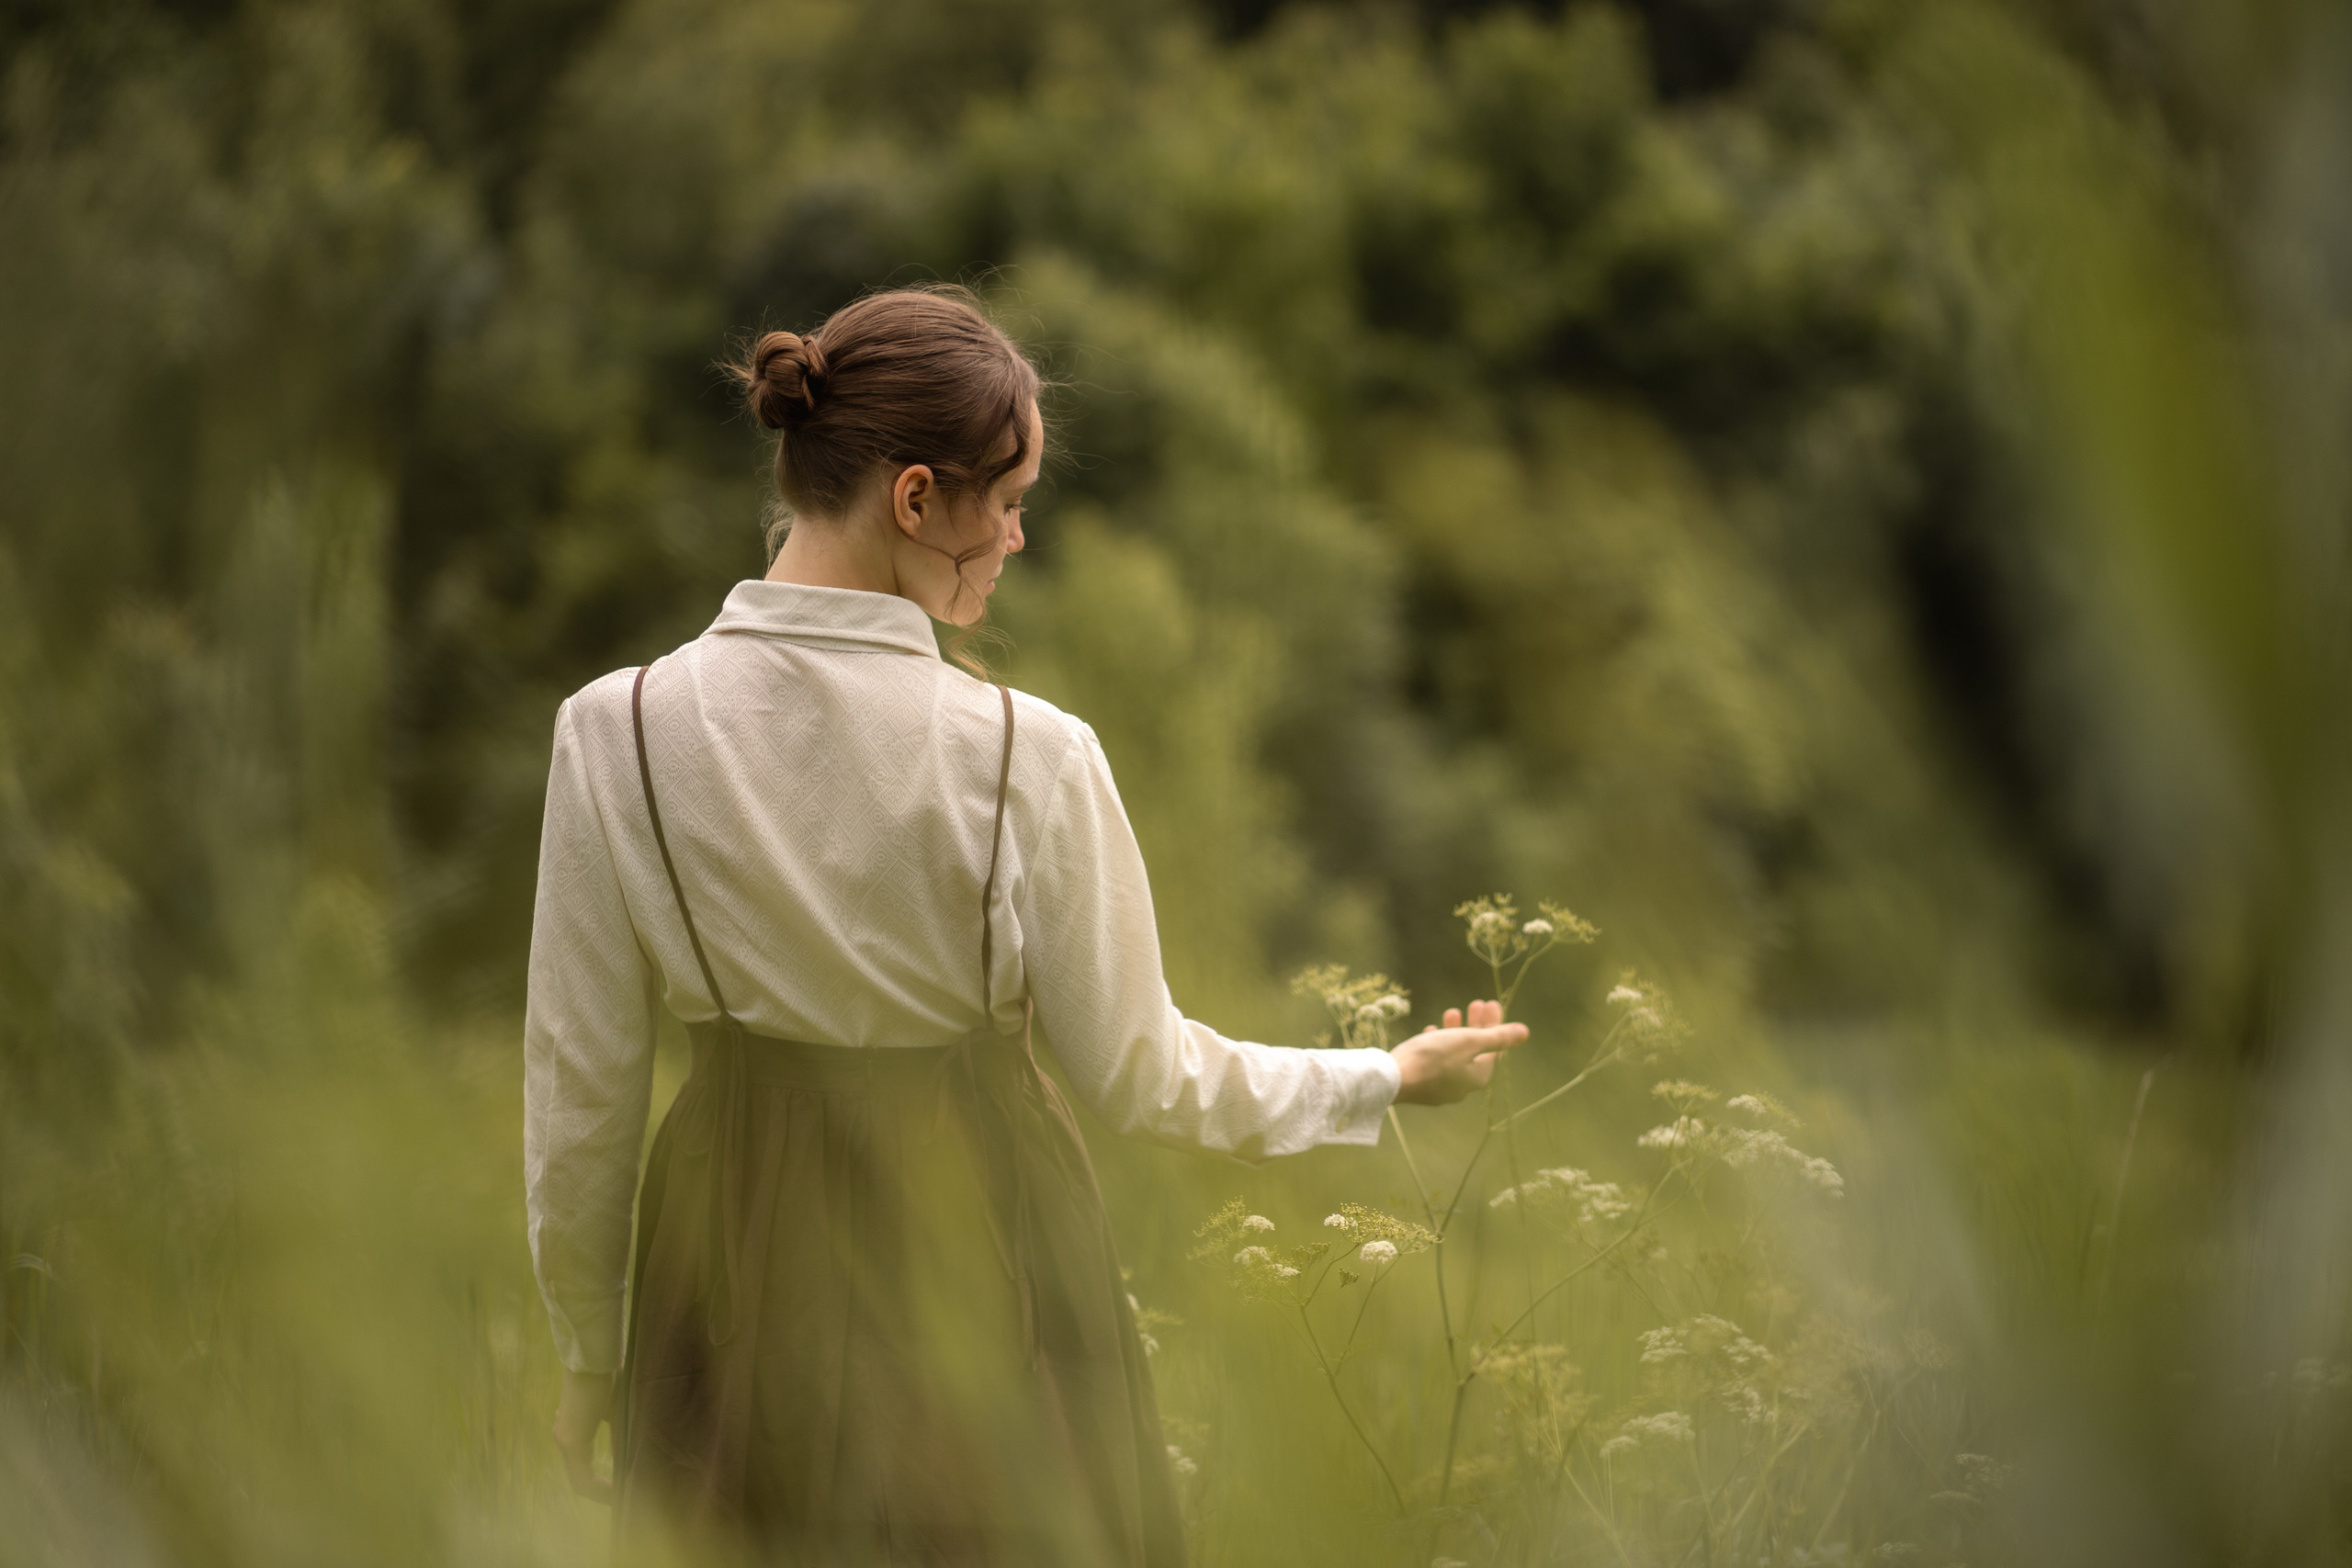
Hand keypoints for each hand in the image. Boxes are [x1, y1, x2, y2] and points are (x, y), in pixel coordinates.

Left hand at [554, 1367, 615, 1502]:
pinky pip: (582, 1477)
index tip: (621, 1488)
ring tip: (623, 1499)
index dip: (601, 1484)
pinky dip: (599, 1487)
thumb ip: (617, 1431)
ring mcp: (565, 1440)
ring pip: (579, 1481)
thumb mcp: (616, 1407)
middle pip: (579, 1479)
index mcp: (572, 1430)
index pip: (582, 1468)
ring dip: (601, 1493)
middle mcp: (564, 1438)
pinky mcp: (571, 1441)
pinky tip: (617, 1490)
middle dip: (602, 1493)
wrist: (594, 1354)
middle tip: (623, 1500)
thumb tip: (627, 1454)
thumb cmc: (607, 1372)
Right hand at [1390, 1000, 1526, 1105]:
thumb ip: (1497, 1037)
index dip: (1495, 1024)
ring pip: (1455, 1054)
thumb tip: (1525, 1032)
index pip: (1494, 1048)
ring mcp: (1442, 1087)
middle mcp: (1463, 1086)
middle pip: (1475, 1051)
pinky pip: (1437, 1061)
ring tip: (1452, 1011)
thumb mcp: (1468, 1041)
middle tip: (1476, 1003)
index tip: (1491, 1003)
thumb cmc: (1433, 1057)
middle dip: (1477, 1025)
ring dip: (1457, 1031)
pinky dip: (1439, 1044)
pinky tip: (1432, 1032)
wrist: (1393, 1079)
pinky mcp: (1424, 1085)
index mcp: (1478, 1076)